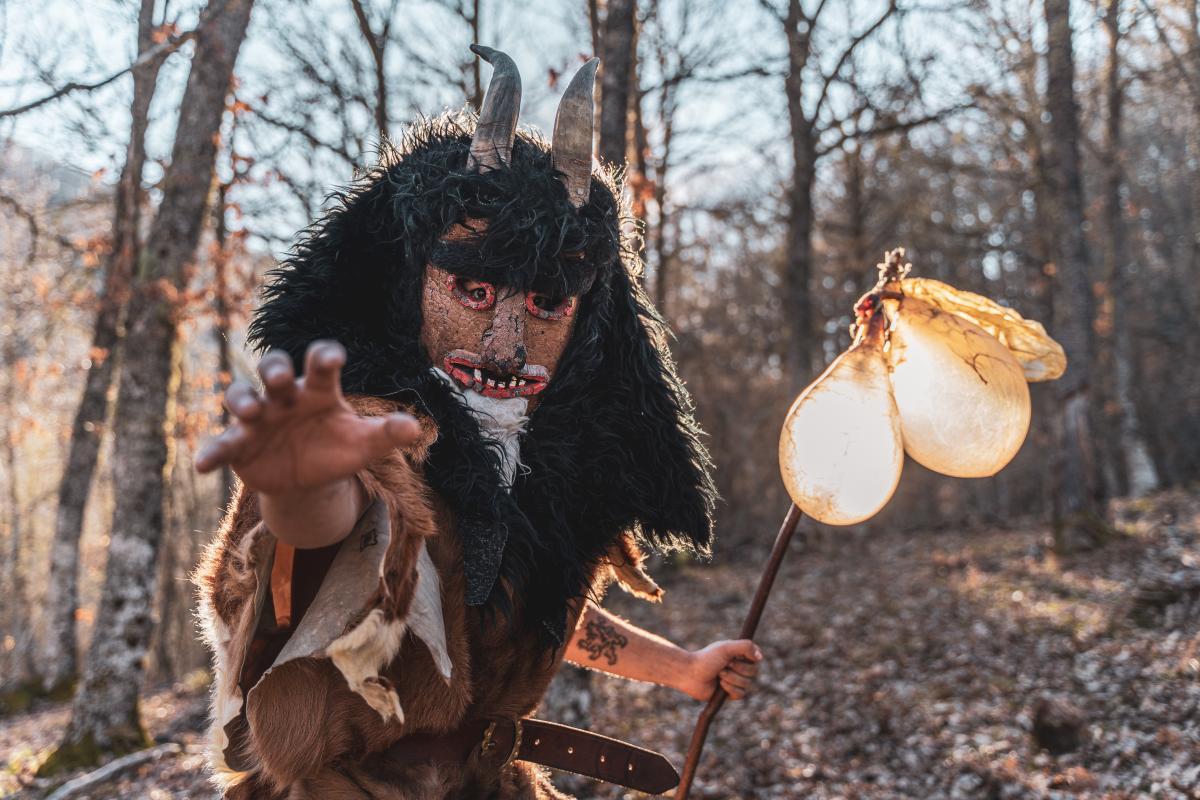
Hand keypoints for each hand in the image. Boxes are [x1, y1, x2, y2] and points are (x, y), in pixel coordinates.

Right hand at [195, 340, 419, 493]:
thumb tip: (414, 428)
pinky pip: (221, 444)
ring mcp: (258, 418)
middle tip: (281, 378)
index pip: (320, 363)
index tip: (332, 357)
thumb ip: (385, 433)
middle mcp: (284, 396)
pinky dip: (211, 452)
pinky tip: (203, 465)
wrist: (308, 481)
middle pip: (274, 368)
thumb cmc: (336, 449)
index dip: (324, 357)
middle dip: (275, 369)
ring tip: (249, 410)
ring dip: (242, 400)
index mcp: (318, 390)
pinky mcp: (238, 445)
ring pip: (241, 396)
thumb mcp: (363, 444)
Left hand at [679, 640, 762, 701]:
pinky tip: (719, 685)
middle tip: (723, 665)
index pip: (756, 658)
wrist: (690, 674)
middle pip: (754, 672)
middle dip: (738, 669)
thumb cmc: (706, 659)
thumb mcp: (726, 648)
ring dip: (732, 678)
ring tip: (719, 674)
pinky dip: (730, 689)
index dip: (748, 659)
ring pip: (747, 684)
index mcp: (739, 654)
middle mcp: (739, 667)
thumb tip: (761, 656)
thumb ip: (745, 647)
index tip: (735, 656)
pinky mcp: (731, 694)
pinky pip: (741, 694)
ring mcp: (736, 680)